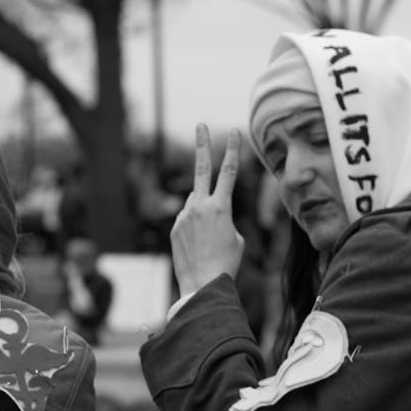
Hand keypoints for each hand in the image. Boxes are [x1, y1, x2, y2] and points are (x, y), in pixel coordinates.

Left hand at [170, 125, 244, 297]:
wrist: (202, 284)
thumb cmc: (226, 263)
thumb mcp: (236, 237)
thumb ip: (223, 217)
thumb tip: (209, 213)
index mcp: (220, 207)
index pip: (228, 172)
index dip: (233, 150)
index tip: (235, 132)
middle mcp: (199, 207)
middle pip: (201, 169)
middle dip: (202, 145)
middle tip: (200, 125)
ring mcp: (184, 216)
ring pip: (194, 203)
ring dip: (203, 212)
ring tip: (208, 239)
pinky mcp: (174, 228)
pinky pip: (186, 220)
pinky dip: (193, 227)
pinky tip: (198, 246)